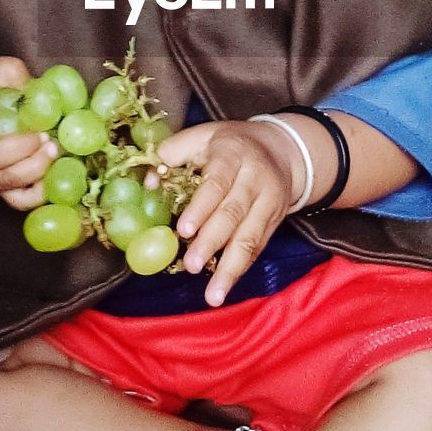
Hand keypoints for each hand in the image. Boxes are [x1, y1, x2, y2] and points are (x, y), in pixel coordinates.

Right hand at [0, 56, 57, 208]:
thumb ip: (5, 72)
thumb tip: (28, 87)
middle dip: (17, 151)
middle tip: (40, 135)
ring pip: (6, 184)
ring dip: (33, 168)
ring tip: (52, 147)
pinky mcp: (8, 190)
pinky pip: (22, 200)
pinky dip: (40, 190)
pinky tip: (55, 170)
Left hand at [150, 120, 297, 307]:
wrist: (282, 149)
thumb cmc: (229, 145)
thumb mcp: (202, 136)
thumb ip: (172, 153)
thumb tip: (149, 183)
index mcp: (232, 154)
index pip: (216, 183)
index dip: (201, 208)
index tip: (183, 230)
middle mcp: (254, 178)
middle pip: (233, 213)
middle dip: (211, 242)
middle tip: (191, 265)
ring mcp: (269, 202)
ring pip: (250, 237)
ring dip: (230, 268)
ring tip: (213, 295)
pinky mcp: (275, 222)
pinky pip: (257, 248)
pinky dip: (240, 268)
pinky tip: (225, 287)